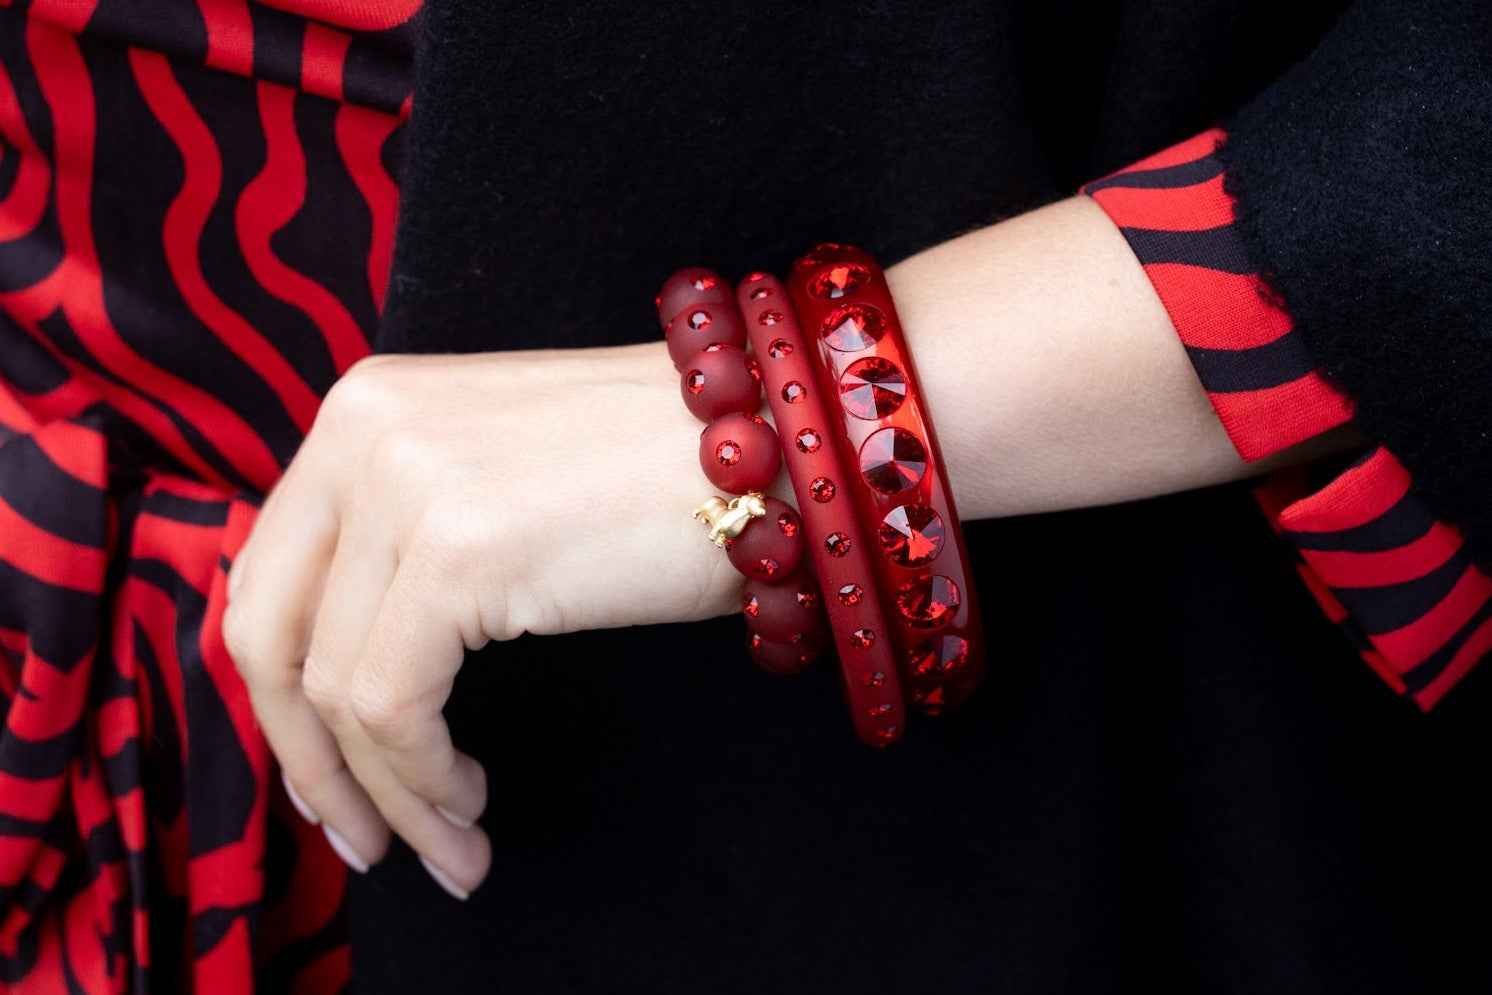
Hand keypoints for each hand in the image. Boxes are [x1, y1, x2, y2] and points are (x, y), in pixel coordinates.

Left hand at [222, 343, 742, 897]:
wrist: (780, 445)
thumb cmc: (666, 479)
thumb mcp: (497, 485)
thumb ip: (403, 544)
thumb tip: (346, 678)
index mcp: (366, 407)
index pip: (269, 574)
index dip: (282, 698)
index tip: (332, 778)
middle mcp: (364, 428)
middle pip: (267, 630)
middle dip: (308, 759)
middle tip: (362, 837)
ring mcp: (406, 480)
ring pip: (332, 687)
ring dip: (386, 792)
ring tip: (449, 844)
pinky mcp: (458, 544)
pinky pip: (392, 704)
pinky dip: (421, 780)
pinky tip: (470, 802)